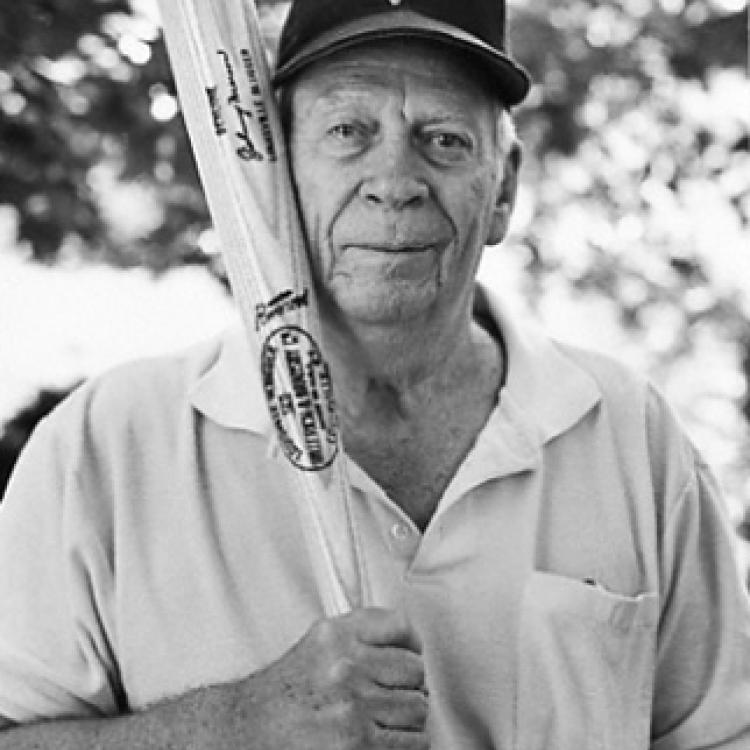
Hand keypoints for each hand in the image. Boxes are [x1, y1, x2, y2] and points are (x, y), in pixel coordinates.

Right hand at [229, 607, 428, 748]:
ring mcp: (353, 706)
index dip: (411, 647)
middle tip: (391, 701)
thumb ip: (358, 637)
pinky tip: (383, 743)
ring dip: (408, 721)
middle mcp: (345, 665)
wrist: (242, 735)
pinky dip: (406, 747)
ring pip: (418, 709)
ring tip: (385, 725)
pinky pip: (413, 744)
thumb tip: (409, 646)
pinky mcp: (358, 744)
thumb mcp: (317, 647)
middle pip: (416, 671)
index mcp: (336, 635)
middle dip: (408, 688)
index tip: (410, 660)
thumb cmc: (279, 698)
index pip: (400, 627)